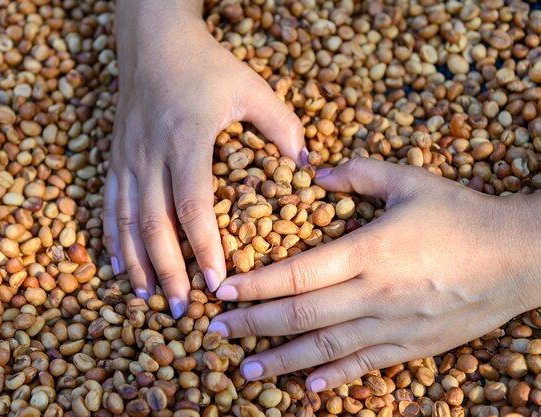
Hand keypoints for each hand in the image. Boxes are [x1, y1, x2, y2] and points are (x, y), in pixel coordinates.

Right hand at [103, 1, 304, 316]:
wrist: (152, 41)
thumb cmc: (206, 65)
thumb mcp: (250, 87)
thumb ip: (280, 123)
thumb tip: (306, 164)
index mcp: (187, 138)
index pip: (193, 203)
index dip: (204, 246)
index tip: (218, 283)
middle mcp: (151, 152)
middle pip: (154, 222)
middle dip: (168, 270)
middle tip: (181, 309)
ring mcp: (128, 156)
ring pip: (126, 219)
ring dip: (137, 262)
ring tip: (147, 298)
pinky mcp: (115, 156)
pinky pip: (108, 203)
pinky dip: (111, 238)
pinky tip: (118, 266)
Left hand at [208, 158, 540, 390]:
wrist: (519, 257)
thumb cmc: (462, 214)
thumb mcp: (410, 181)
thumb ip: (358, 173)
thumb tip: (314, 173)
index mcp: (368, 252)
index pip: (296, 274)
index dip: (255, 284)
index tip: (223, 291)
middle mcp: (374, 294)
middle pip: (299, 315)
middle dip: (252, 325)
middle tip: (214, 332)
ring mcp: (393, 326)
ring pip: (325, 348)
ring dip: (281, 361)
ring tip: (245, 371)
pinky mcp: (413, 346)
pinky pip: (365, 366)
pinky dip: (333, 377)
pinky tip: (307, 386)